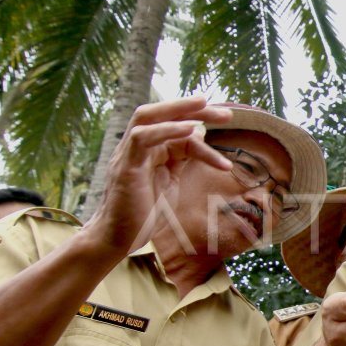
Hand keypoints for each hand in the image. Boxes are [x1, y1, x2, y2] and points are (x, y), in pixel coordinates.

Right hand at [87, 96, 233, 252]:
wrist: (119, 239)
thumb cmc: (143, 212)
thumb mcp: (170, 180)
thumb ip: (181, 159)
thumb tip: (198, 137)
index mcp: (149, 148)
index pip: (173, 124)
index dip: (200, 120)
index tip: (227, 120)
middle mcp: (137, 146)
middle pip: (160, 112)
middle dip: (191, 107)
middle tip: (226, 111)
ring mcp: (128, 154)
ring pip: (147, 116)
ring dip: (179, 110)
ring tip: (207, 108)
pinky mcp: (125, 167)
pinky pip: (141, 137)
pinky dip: (166, 130)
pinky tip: (190, 130)